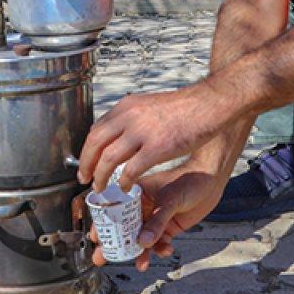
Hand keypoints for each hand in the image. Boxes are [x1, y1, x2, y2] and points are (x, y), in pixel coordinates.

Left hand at [78, 85, 225, 192]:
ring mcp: (142, 132)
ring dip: (101, 177)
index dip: (87, 150)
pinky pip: (131, 170)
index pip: (96, 129)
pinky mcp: (157, 147)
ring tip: (101, 188)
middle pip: (95, 144)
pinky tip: (126, 188)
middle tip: (85, 179)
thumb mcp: (149, 106)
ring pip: (108, 159)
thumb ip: (132, 118)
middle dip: (87, 164)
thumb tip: (118, 135)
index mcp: (126, 106)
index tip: (86, 163)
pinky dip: (124, 182)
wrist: (209, 104)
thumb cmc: (184, 108)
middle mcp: (129, 116)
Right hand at [86, 156, 228, 270]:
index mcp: (136, 192)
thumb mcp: (170, 200)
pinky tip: (166, 250)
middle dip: (114, 244)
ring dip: (139, 253)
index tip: (95, 237)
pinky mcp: (168, 228)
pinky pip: (159, 243)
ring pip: (141, 239)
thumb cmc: (189, 180)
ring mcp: (155, 218)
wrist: (211, 181)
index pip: (114, 208)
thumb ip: (157, 221)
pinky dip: (160, 250)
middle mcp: (142, 206)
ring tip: (140, 264)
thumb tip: (143, 242)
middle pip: (123, 227)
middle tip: (102, 258)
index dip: (103, 223)